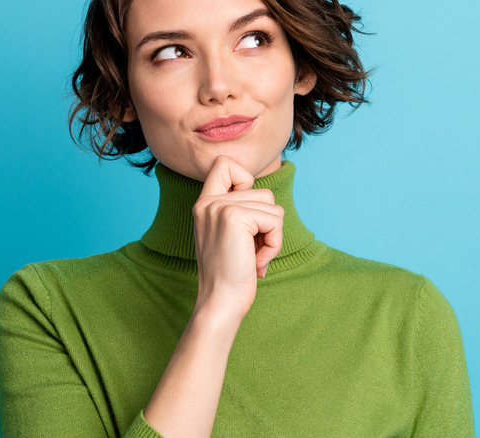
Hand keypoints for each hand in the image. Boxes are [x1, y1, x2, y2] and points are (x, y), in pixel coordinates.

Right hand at [192, 156, 284, 320]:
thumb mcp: (230, 236)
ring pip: (273, 206)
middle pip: (263, 192)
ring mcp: (220, 207)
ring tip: (253, 256)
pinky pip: (275, 221)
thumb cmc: (230, 275)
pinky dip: (274, 244)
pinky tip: (257, 262)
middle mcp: (208, 201)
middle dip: (267, 224)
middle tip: (251, 250)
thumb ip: (240, 212)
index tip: (246, 217)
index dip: (246, 181)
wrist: (220, 302)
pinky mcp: (234, 217)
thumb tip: (270, 201)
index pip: (225, 163)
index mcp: (204, 203)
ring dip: (272, 235)